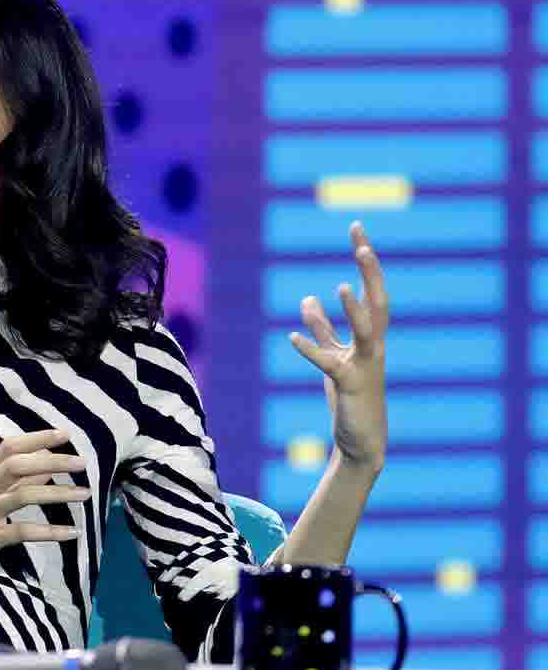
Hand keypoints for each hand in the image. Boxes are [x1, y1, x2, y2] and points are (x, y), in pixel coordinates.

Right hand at [0, 429, 89, 599]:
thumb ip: (12, 487)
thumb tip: (45, 468)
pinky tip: (71, 533)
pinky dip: (48, 531)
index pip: (7, 449)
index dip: (35, 438)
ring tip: (84, 495)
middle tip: (82, 463)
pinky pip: (20, 531)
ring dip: (56, 493)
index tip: (64, 434)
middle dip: (51, 460)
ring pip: (21, 495)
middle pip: (17, 465)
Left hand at [289, 221, 388, 473]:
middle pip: (379, 302)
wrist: (361, 440)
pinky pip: (330, 364)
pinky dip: (311, 349)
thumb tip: (307, 300)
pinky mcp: (349, 385)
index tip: (356, 228)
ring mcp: (365, 365)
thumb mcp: (334, 355)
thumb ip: (322, 328)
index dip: (366, 259)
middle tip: (361, 243)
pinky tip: (291, 338)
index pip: (371, 289)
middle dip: (370, 272)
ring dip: (355, 310)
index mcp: (371, 336)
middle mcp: (374, 346)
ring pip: (367, 332)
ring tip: (342, 286)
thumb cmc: (350, 395)